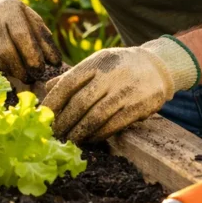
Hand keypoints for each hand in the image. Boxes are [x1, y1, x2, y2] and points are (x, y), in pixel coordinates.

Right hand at [0, 0, 61, 81]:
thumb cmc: (11, 14)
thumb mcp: (29, 18)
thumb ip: (43, 38)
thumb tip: (56, 63)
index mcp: (10, 9)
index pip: (21, 35)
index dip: (32, 55)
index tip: (41, 69)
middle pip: (6, 51)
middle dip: (21, 69)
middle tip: (31, 78)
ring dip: (10, 72)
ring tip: (20, 74)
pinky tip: (5, 70)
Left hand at [42, 36, 198, 142]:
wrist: (157, 66)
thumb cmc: (119, 66)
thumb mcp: (97, 62)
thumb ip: (73, 75)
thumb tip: (47, 88)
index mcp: (97, 63)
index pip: (69, 83)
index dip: (54, 101)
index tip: (44, 115)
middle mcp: (111, 76)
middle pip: (81, 102)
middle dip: (64, 121)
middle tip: (54, 134)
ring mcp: (126, 91)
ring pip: (97, 116)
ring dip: (80, 132)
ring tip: (69, 140)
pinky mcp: (138, 107)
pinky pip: (114, 125)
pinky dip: (99, 134)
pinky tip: (89, 139)